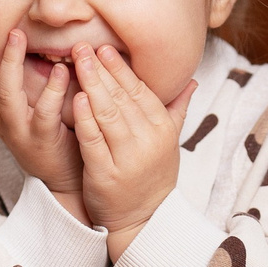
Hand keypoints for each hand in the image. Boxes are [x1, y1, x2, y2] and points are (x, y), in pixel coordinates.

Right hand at [0, 28, 81, 218]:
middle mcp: (2, 122)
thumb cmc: (50, 135)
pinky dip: (52, 88)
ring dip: (9, 63)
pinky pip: (45, 111)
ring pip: (6, 95)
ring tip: (16, 35)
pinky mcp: (44, 139)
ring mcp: (20, 131)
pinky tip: (60, 69)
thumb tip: (23, 45)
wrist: (66, 180)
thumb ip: (22, 85)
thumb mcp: (27, 111)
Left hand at [70, 44, 193, 259]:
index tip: (104, 48)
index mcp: (163, 128)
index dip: (121, 68)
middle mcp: (148, 141)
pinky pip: (94, 140)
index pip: (140, 90)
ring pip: (108, 114)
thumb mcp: (170, 142)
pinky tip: (75, 99)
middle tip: (82, 47)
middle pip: (122, 97)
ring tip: (77, 63)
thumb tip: (192, 81)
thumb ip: (177, 109)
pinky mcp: (106, 174)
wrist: (144, 220)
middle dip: (101, 70)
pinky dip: (85, 119)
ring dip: (91, 86)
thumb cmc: (153, 176)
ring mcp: (128, 158)